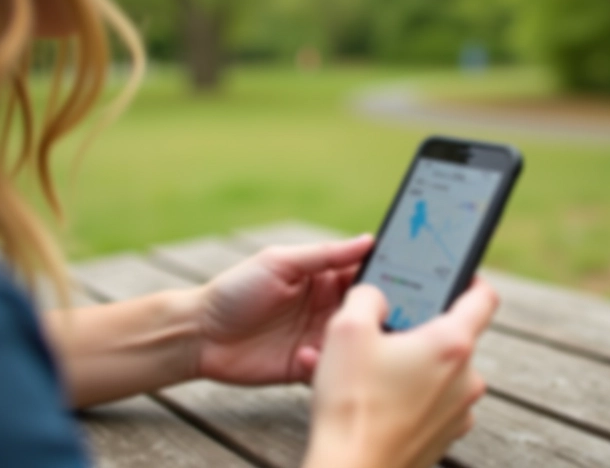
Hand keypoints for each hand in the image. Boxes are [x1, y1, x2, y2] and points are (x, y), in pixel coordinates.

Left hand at [196, 235, 373, 384]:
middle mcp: (327, 308)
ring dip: (355, 343)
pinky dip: (326, 365)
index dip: (388, 275)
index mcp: (324, 278)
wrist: (199, 334)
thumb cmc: (236, 290)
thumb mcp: (280, 263)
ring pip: (355, 343)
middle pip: (367, 311)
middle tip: (388, 314)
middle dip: (380, 313)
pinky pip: (331, 370)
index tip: (409, 277)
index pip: (365, 274)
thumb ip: (325, 255)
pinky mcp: (307, 368)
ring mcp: (319, 339)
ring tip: (349, 340)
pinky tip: (305, 356)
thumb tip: (369, 239)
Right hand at [304, 279, 498, 467]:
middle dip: (419, 327)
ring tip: (367, 369)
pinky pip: (430, 401)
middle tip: (382, 328)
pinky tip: (372, 397)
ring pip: (439, 371)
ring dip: (409, 364)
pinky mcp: (443, 435)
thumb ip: (366, 295)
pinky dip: (407, 393)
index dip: (470, 277)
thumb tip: (375, 293)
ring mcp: (459, 411)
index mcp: (452, 344)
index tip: (452, 273)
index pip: (484, 296)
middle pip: (453, 336)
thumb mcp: (346, 329)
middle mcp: (467, 378)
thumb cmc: (352, 403)